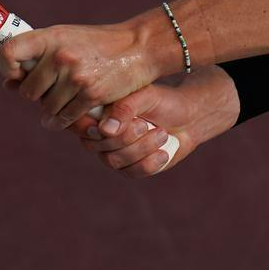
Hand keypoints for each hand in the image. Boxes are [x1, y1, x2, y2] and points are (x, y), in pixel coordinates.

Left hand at [0, 21, 160, 124]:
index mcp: (51, 37)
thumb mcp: (67, 38)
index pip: (10, 53)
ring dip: (52, 110)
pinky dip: (64, 121)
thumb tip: (9, 83)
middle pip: (28, 91)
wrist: (138, 47)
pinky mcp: (92, 95)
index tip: (17, 75)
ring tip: (62, 101)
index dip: (7, 69)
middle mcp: (61, 56)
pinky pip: (66, 118)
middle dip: (36, 95)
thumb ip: (39, 56)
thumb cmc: (98, 44)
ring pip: (47, 108)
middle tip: (49, 90)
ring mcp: (76, 77)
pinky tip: (67, 116)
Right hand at [74, 67, 240, 178]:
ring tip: (162, 134)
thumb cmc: (162, 102)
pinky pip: (132, 172)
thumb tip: (104, 129)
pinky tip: (164, 152)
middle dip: (125, 137)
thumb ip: (124, 108)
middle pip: (98, 146)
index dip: (93, 129)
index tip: (115, 123)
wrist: (187, 118)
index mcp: (99, 114)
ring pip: (115, 161)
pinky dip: (150, 163)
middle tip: (145, 124)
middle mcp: (101, 136)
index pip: (81, 126)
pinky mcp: (131, 169)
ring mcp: (114, 154)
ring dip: (142, 148)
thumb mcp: (145, 97)